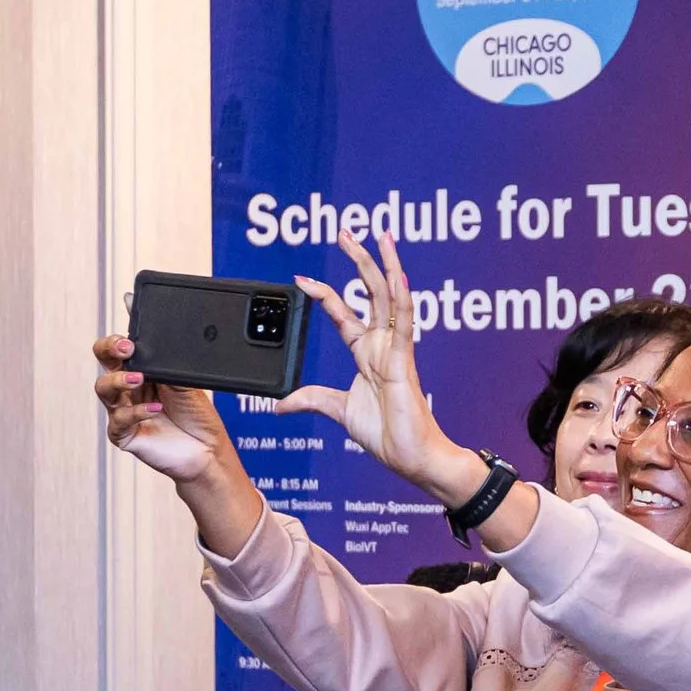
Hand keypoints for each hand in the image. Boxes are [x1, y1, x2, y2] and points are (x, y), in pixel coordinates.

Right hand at [93, 335, 230, 482]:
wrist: (207, 449)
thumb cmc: (197, 416)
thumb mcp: (187, 384)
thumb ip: (170, 367)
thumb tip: (159, 347)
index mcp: (143, 371)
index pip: (123, 349)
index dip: (119, 338)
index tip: (127, 336)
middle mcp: (129, 388)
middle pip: (105, 362)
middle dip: (108, 349)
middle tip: (125, 349)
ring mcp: (123, 409)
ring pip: (104, 388)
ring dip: (119, 380)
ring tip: (138, 380)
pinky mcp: (123, 433)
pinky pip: (119, 419)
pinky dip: (136, 412)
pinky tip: (155, 409)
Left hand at [287, 232, 483, 501]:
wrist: (411, 457)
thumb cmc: (387, 435)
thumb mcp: (338, 411)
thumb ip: (311, 400)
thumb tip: (279, 404)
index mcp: (369, 354)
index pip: (345, 313)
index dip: (325, 294)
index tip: (303, 279)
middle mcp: (384, 345)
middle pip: (371, 293)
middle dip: (359, 261)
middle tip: (347, 233)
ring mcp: (397, 350)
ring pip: (390, 298)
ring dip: (383, 265)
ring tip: (378, 236)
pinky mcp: (406, 361)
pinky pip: (405, 324)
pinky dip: (402, 298)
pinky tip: (397, 274)